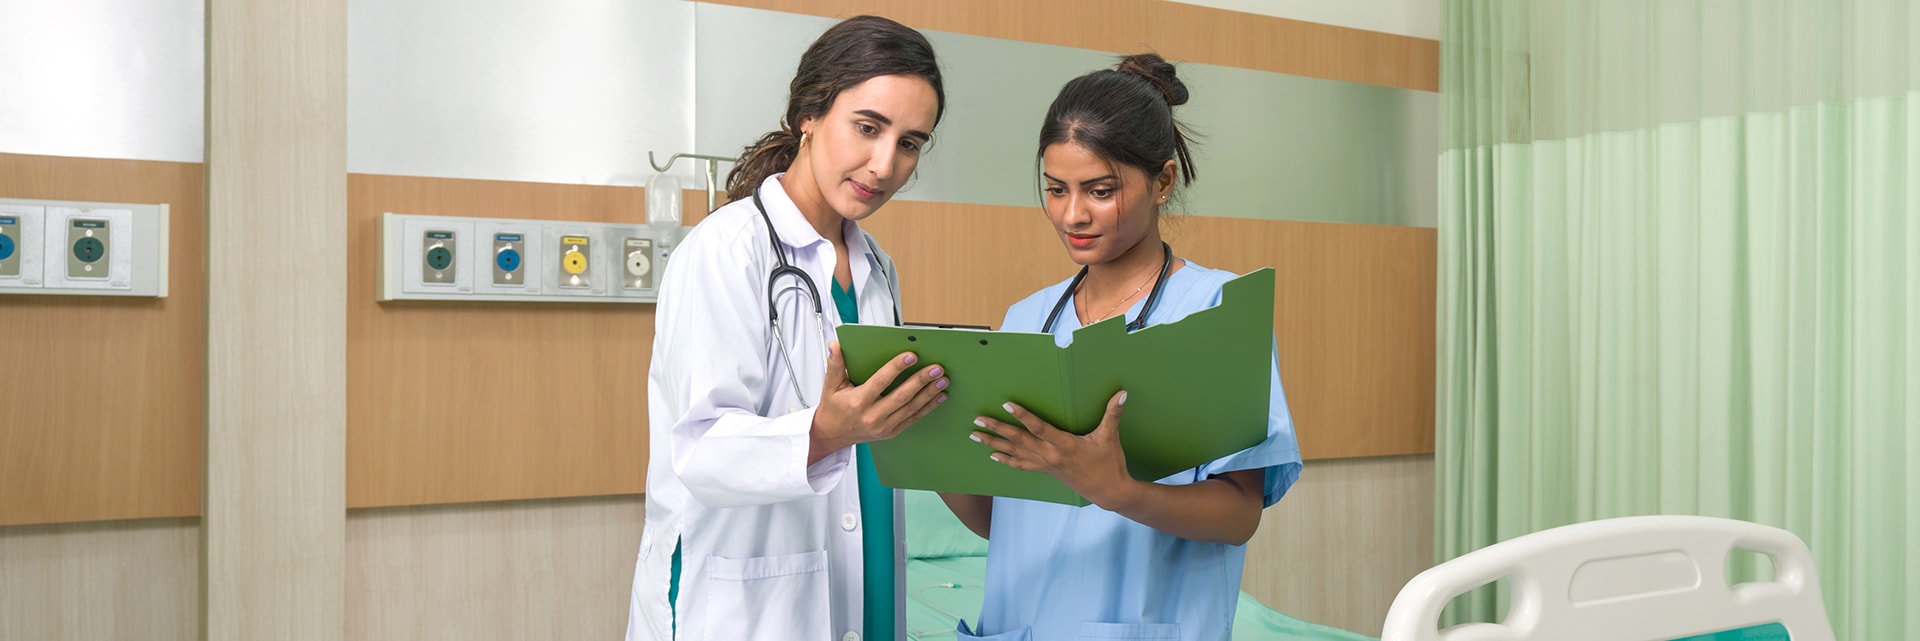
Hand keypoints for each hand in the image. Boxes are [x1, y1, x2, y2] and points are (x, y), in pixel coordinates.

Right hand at [809, 341, 948, 461]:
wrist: (833, 434)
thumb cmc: (834, 408)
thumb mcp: (830, 385)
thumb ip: (835, 364)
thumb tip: (835, 345)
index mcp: (858, 401)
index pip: (880, 382)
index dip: (896, 368)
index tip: (911, 356)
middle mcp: (872, 416)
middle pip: (901, 396)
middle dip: (921, 380)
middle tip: (936, 368)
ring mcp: (884, 426)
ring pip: (911, 408)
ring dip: (929, 393)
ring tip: (942, 380)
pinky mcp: (892, 432)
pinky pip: (913, 418)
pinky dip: (928, 407)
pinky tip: (938, 396)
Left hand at [971, 391, 1130, 500]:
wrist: (1109, 491)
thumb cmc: (1110, 463)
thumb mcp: (1110, 437)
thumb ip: (1113, 413)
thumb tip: (1122, 393)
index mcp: (1064, 445)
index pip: (1038, 427)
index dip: (1023, 415)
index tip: (1007, 404)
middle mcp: (1050, 455)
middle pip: (1018, 440)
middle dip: (997, 429)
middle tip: (978, 420)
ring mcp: (1046, 465)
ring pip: (1015, 453)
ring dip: (994, 444)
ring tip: (975, 436)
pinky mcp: (1046, 471)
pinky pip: (1022, 465)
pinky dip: (1007, 460)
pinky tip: (993, 456)